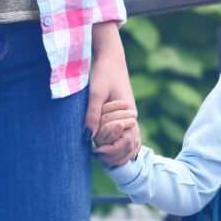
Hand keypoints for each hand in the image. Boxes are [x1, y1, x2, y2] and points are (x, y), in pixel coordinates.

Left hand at [84, 21, 141, 166]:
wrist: (111, 59)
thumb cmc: (104, 73)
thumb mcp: (96, 93)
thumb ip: (93, 115)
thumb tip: (88, 137)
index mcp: (128, 114)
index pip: (126, 142)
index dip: (112, 150)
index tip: (96, 152)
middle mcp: (132, 118)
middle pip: (130, 147)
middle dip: (116, 156)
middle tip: (98, 158)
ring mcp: (130, 117)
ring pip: (131, 143)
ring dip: (120, 154)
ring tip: (105, 161)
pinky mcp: (125, 115)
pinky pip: (128, 136)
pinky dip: (123, 147)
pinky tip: (113, 153)